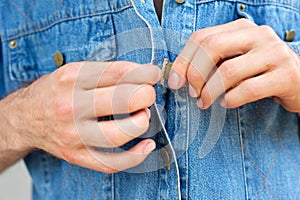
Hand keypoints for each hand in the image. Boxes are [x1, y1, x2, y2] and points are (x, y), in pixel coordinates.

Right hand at [9, 61, 160, 172]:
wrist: (26, 117)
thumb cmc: (56, 92)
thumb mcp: (76, 72)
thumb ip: (108, 72)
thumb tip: (143, 74)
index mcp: (72, 79)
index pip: (117, 73)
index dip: (144, 74)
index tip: (154, 75)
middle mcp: (71, 106)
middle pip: (120, 102)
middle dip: (144, 96)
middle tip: (148, 95)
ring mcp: (73, 134)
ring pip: (116, 135)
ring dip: (140, 124)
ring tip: (143, 116)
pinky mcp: (76, 155)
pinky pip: (110, 163)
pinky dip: (134, 157)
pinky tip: (146, 146)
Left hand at [168, 19, 299, 111]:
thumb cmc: (259, 72)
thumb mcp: (234, 60)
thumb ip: (211, 62)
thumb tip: (179, 76)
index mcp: (241, 28)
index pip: (202, 37)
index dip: (183, 61)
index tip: (175, 82)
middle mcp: (258, 34)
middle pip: (212, 46)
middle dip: (194, 74)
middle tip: (192, 93)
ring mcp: (274, 53)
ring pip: (229, 71)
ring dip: (210, 91)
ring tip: (206, 102)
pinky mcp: (286, 75)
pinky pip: (248, 89)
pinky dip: (231, 99)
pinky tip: (226, 103)